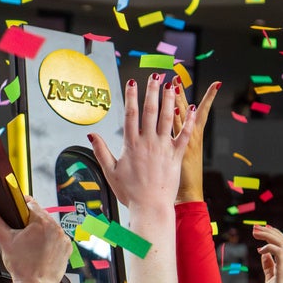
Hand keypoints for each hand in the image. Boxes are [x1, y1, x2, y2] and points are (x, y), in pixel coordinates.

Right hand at [0, 196, 71, 282]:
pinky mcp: (67, 249)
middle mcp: (56, 228)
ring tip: (31, 244)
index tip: (17, 211)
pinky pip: (58, 239)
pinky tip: (41, 251)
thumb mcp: (4, 240)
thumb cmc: (21, 265)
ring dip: (42, 232)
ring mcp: (63, 238)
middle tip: (21, 234)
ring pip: (50, 228)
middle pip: (41, 216)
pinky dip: (51, 242)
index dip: (21, 206)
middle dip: (31, 222)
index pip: (31, 203)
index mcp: (41, 221)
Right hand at [89, 75, 195, 209]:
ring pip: (167, 118)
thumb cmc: (130, 192)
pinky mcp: (176, 156)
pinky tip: (192, 109)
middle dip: (152, 91)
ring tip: (172, 85)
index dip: (131, 96)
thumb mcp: (110, 171)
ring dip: (170, 100)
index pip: (131, 114)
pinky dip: (188, 122)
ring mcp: (163, 148)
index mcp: (131, 145)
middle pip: (150, 111)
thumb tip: (91, 134)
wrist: (150, 207)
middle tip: (155, 76)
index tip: (132, 82)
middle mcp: (148, 143)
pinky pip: (183, 135)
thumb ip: (101, 150)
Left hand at [172, 80, 219, 202]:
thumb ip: (179, 140)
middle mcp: (188, 137)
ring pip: (180, 117)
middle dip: (180, 93)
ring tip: (173, 84)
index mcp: (190, 138)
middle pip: (184, 109)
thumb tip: (175, 129)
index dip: (206, 98)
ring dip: (177, 101)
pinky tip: (174, 108)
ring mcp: (182, 143)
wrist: (185, 194)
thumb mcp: (182, 157)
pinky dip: (177, 121)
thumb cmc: (180, 179)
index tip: (211, 84)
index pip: (199, 112)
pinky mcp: (176, 151)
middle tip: (177, 76)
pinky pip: (176, 132)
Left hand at [253, 224, 282, 282]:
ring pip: (282, 243)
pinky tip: (261, 249)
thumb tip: (264, 254)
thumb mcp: (270, 278)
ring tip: (255, 232)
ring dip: (268, 235)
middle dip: (269, 231)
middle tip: (255, 227)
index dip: (273, 235)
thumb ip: (268, 266)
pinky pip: (279, 252)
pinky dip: (270, 247)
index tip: (261, 230)